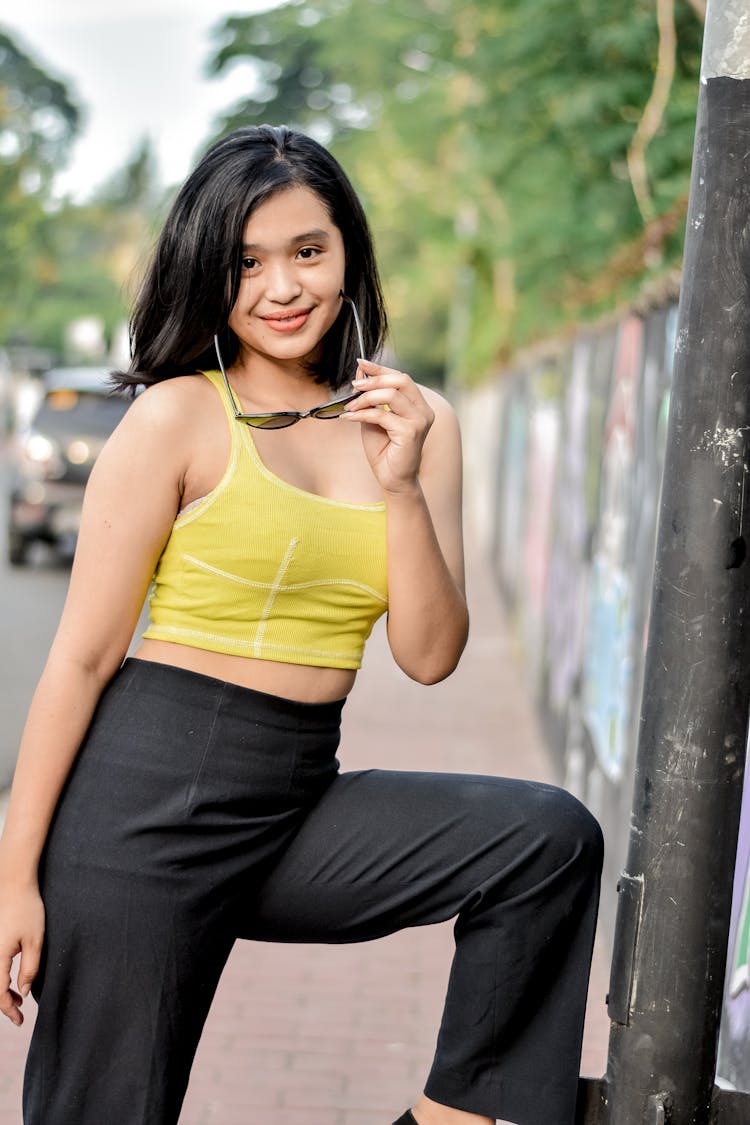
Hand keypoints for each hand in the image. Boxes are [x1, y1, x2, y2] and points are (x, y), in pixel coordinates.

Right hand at [0, 880, 44, 1025]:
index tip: (20, 1020)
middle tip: (19, 1012)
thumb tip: (23, 991)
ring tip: (19, 996)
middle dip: (3, 1003)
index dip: (8, 1010)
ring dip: (0, 990)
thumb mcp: (35, 940)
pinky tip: (10, 980)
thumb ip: (29, 968)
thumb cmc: (26, 908)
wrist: (13, 882)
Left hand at [342, 359, 434, 493]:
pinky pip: (381, 415)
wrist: (392, 479)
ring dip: (365, 398)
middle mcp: (423, 411)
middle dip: (374, 380)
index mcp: (418, 405)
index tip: (361, 363)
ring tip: (350, 407)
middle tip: (354, 385)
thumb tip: (361, 372)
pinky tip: (348, 417)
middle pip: (401, 380)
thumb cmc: (384, 450)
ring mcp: (419, 421)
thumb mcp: (374, 418)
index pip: (401, 378)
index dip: (381, 369)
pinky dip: (362, 414)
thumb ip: (370, 398)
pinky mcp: (410, 433)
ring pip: (391, 395)